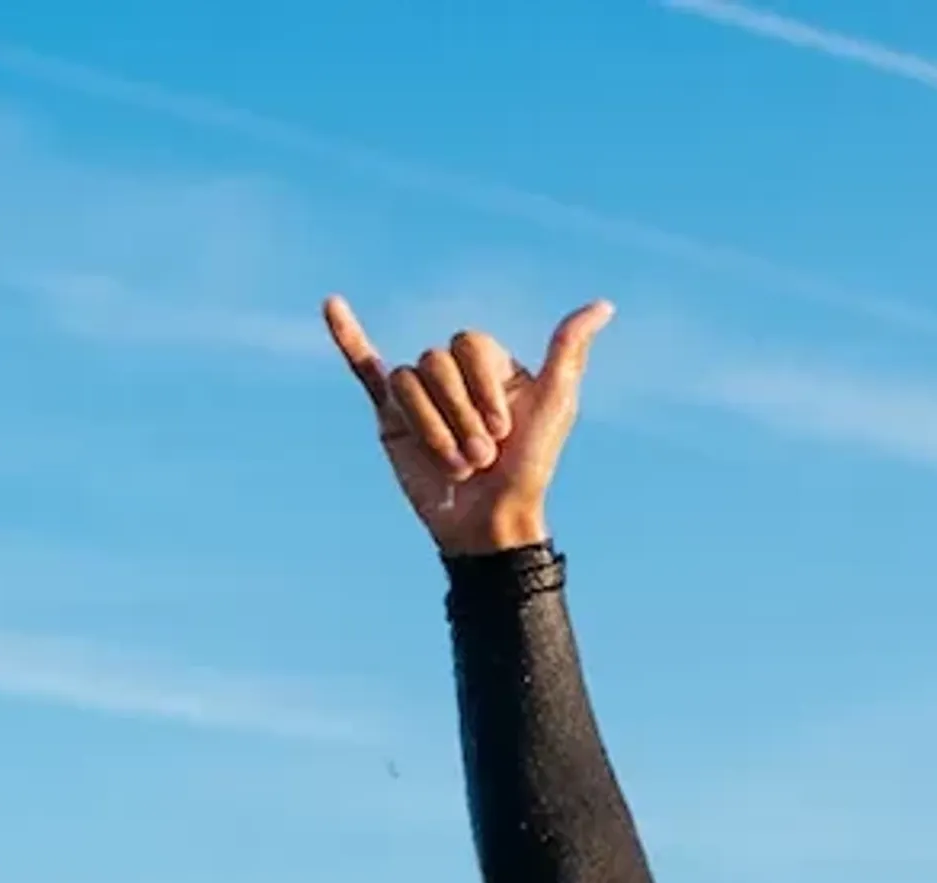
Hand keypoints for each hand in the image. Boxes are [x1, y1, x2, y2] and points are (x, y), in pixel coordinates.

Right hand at [323, 292, 611, 555]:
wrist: (491, 523)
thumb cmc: (529, 467)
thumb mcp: (557, 405)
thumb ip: (569, 351)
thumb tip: (603, 305)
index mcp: (490, 364)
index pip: (468, 344)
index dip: (482, 386)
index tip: (504, 429)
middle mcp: (453, 373)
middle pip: (435, 363)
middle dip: (460, 415)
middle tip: (482, 457)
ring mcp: (420, 393)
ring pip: (407, 381)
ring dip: (434, 428)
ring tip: (458, 465)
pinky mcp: (390, 415)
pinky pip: (365, 368)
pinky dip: (348, 339)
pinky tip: (333, 306)